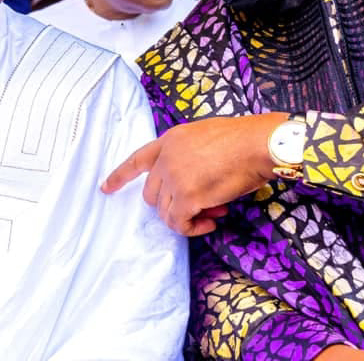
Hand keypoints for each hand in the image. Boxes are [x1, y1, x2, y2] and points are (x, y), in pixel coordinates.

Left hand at [101, 112, 287, 235]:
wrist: (258, 143)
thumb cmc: (243, 140)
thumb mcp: (205, 136)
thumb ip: (190, 155)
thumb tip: (194, 186)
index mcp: (170, 140)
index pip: (137, 159)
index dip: (120, 176)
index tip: (105, 188)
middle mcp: (167, 158)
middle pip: (151, 194)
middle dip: (170, 204)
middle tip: (202, 206)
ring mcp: (174, 177)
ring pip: (164, 211)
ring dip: (186, 217)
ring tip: (213, 212)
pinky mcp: (186, 196)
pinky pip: (179, 223)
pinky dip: (193, 228)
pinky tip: (210, 222)